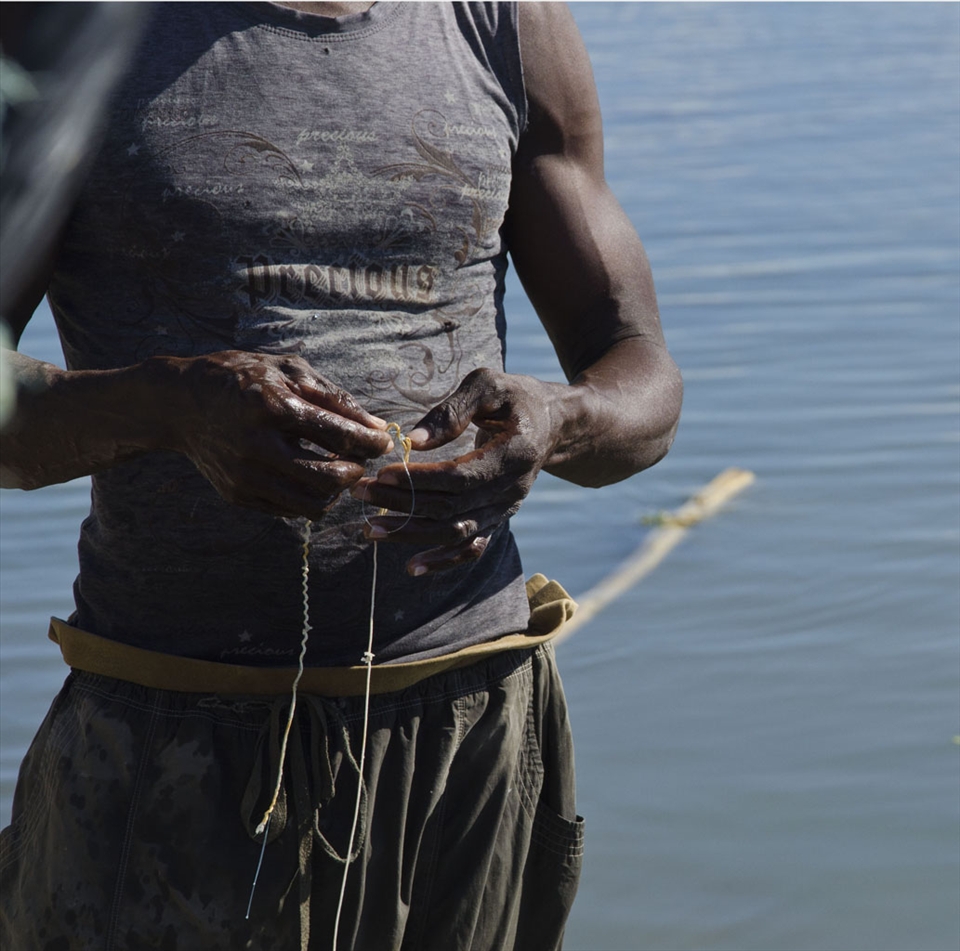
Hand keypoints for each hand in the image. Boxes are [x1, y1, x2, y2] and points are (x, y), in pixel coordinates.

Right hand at [165, 350, 392, 518]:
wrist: (180, 403)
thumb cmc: (242, 379)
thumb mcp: (288, 371)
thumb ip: (335, 398)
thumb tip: (377, 428)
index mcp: (272, 407)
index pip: (339, 434)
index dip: (371, 441)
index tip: (382, 441)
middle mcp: (256, 446)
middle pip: (328, 477)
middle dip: (355, 470)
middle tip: (358, 458)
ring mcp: (244, 476)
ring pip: (312, 503)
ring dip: (335, 490)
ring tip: (337, 469)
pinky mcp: (237, 495)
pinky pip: (290, 510)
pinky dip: (310, 498)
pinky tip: (311, 476)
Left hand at [351, 368, 560, 574]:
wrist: (552, 424)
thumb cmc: (515, 397)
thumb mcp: (489, 384)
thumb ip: (453, 410)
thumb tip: (414, 441)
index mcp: (514, 454)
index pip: (460, 478)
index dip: (419, 480)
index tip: (382, 472)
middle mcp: (512, 490)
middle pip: (451, 509)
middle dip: (402, 504)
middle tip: (360, 493)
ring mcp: (506, 509)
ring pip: (455, 533)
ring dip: (411, 534)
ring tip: (370, 529)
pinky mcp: (498, 519)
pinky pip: (471, 548)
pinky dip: (443, 561)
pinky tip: (412, 567)